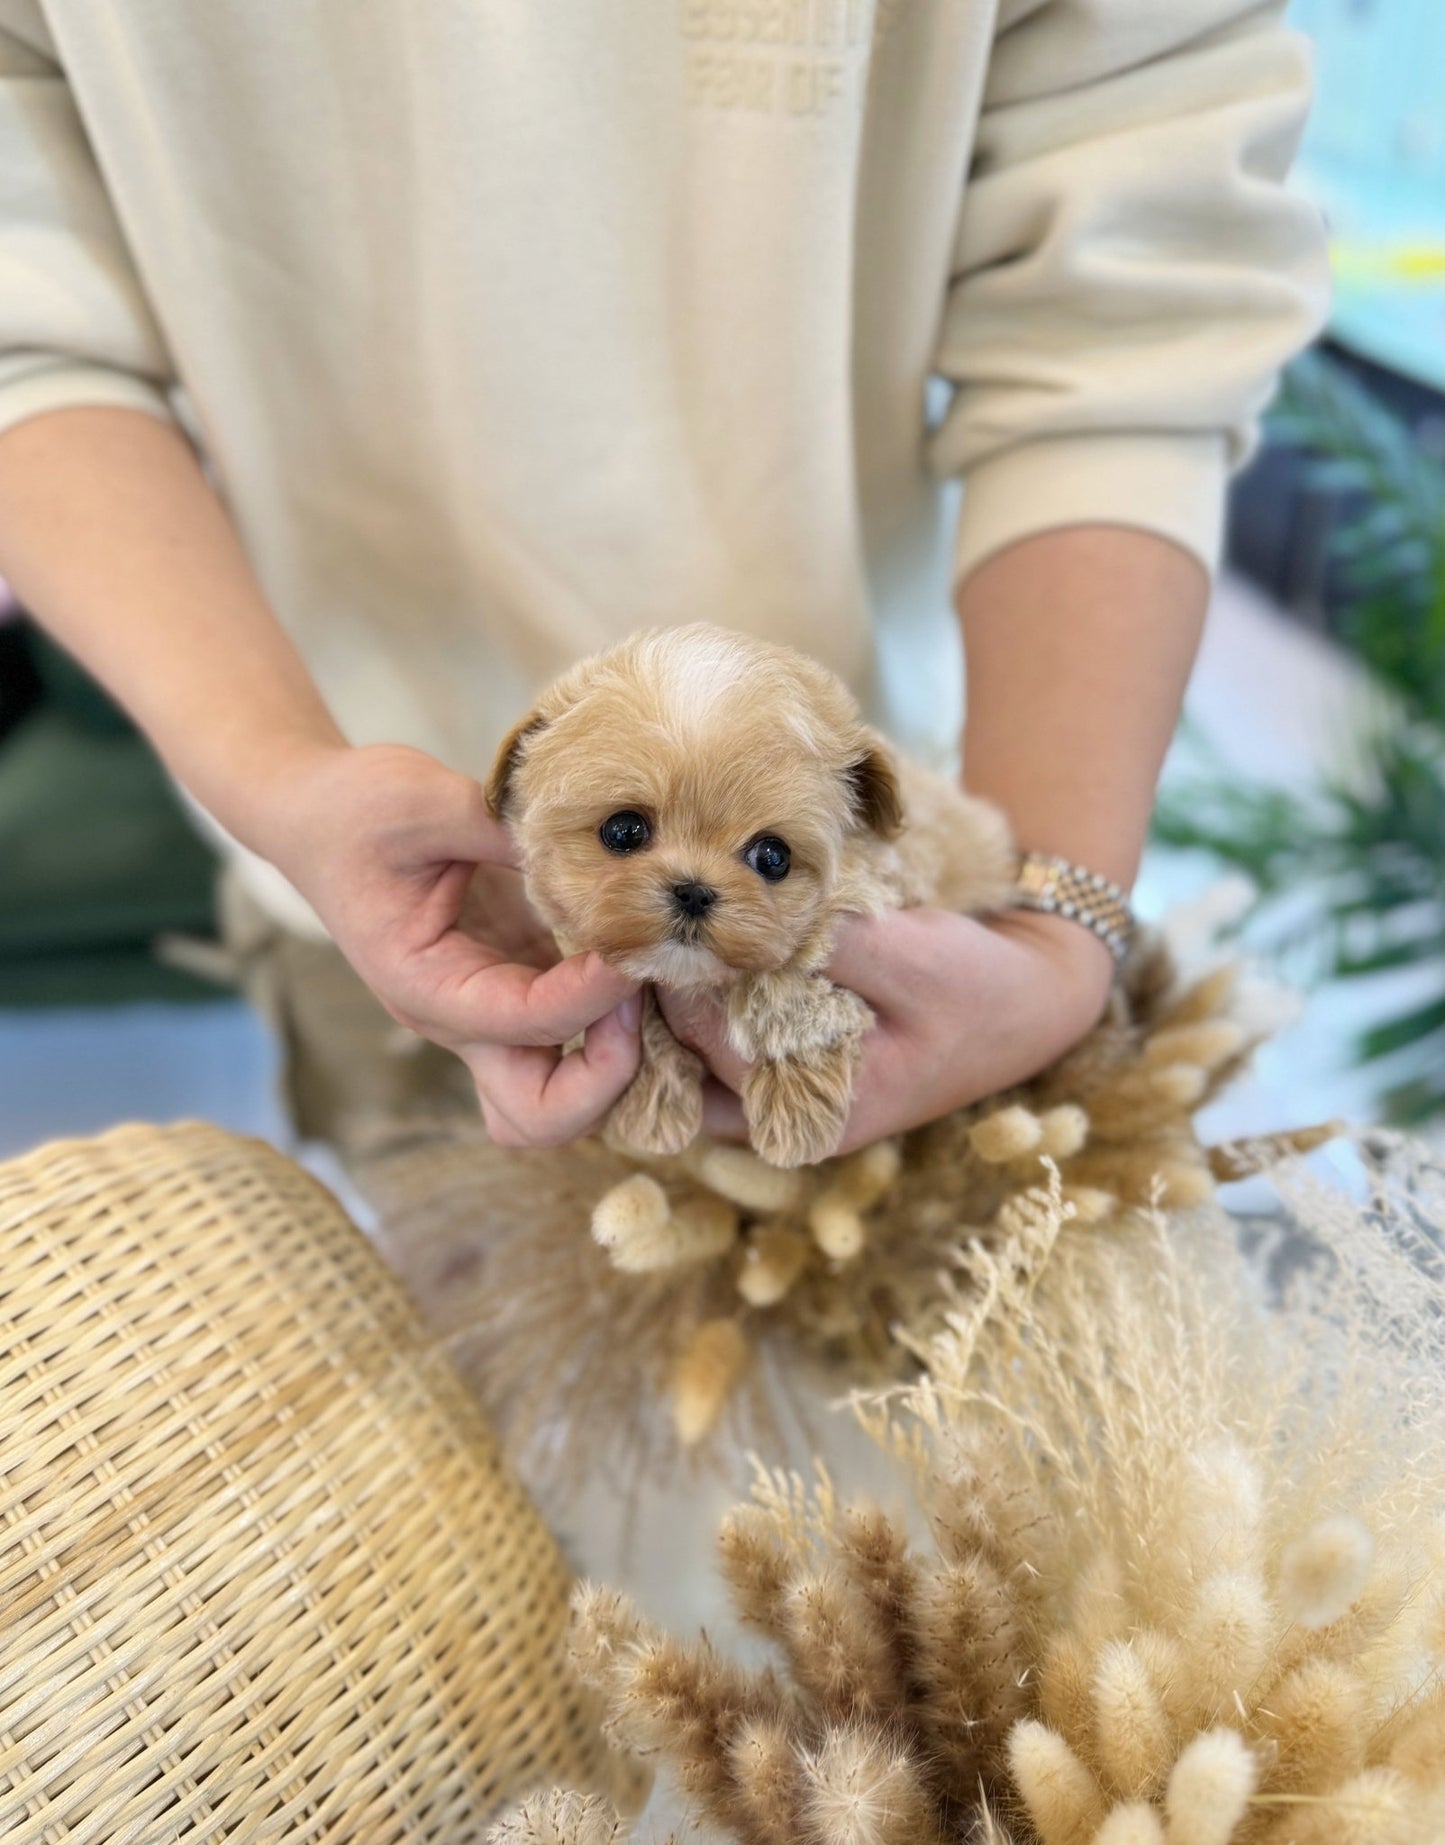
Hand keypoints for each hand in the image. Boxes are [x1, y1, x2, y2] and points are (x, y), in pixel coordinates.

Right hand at [253, 739, 640, 1145]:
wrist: (317, 816)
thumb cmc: (355, 810)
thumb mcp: (423, 799)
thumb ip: (503, 824)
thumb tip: (595, 837)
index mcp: (426, 987)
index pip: (525, 1024)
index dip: (592, 996)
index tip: (632, 944)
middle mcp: (462, 1019)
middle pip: (540, 1115)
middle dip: (608, 1078)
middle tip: (640, 993)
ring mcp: (494, 1011)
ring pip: (563, 1095)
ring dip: (621, 1061)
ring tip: (649, 980)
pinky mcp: (522, 984)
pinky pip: (580, 1037)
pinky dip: (621, 1018)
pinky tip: (642, 958)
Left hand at [660, 907, 1113, 1152]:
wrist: (1030, 1000)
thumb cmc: (977, 985)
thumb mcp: (913, 955)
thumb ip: (829, 947)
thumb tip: (742, 926)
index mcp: (820, 1111)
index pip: (710, 1047)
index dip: (677, 982)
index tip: (648, 921)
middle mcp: (792, 1120)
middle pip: (683, 1073)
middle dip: (655, 1009)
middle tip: (627, 930)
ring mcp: (787, 1101)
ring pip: (691, 1067)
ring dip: (670, 1011)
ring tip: (644, 941)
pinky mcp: (788, 1071)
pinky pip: (718, 1051)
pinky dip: (700, 1009)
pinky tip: (690, 958)